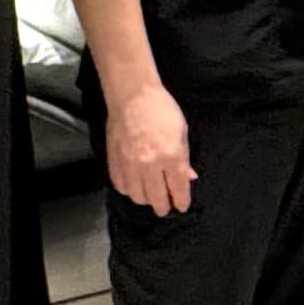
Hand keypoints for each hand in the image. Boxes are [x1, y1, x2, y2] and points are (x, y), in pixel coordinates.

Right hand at [108, 84, 194, 215]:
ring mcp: (130, 164)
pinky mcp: (115, 160)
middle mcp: (150, 164)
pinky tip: (134, 187)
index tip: (182, 206)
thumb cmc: (161, 109)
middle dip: (163, 207)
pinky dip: (128, 190)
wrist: (133, 96)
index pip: (178, 188)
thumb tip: (189, 177)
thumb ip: (184, 158)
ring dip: (145, 200)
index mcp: (171, 156)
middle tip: (165, 208)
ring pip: (137, 196)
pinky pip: (120, 185)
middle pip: (157, 198)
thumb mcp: (182, 132)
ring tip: (151, 198)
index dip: (181, 201)